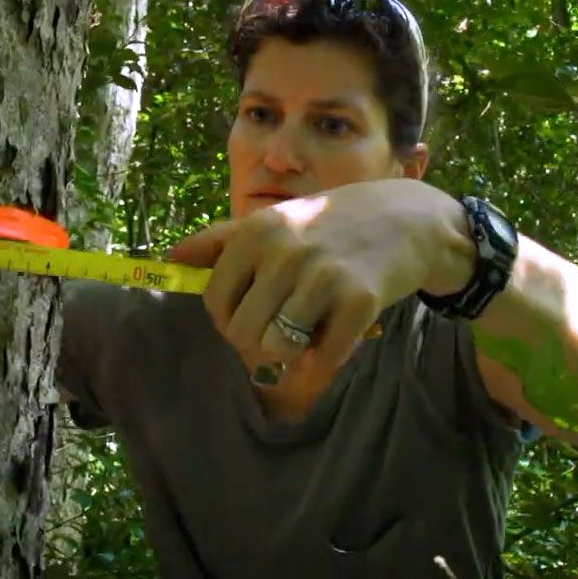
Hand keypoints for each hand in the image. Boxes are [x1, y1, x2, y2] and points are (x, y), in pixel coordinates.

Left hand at [169, 178, 471, 390]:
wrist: (406, 218)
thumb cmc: (330, 223)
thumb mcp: (276, 219)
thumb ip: (221, 240)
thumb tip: (171, 258)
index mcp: (257, 232)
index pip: (215, 302)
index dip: (228, 321)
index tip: (250, 318)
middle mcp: (285, 251)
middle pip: (242, 332)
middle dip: (257, 343)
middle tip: (281, 330)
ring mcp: (323, 276)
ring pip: (277, 347)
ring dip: (291, 352)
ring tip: (308, 331)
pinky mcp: (359, 300)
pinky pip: (323, 357)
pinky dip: (325, 360)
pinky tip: (336, 337)